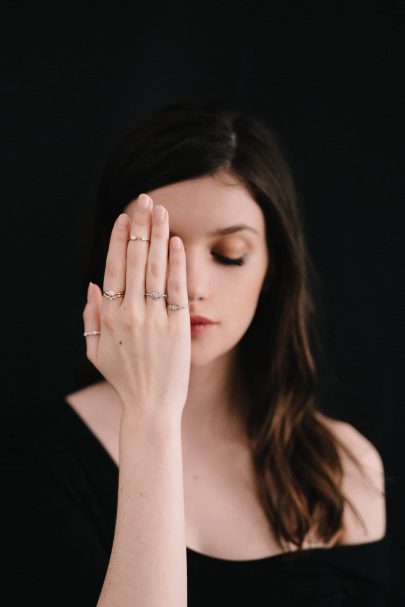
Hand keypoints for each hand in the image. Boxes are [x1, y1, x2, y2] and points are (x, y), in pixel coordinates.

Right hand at [83, 194, 190, 419]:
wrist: (151, 405)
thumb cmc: (123, 378)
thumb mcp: (95, 351)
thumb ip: (91, 317)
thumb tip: (93, 285)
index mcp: (110, 316)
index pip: (114, 268)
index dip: (118, 240)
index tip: (124, 217)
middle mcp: (132, 313)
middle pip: (136, 260)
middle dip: (140, 226)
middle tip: (145, 200)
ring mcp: (156, 318)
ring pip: (157, 268)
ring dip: (158, 236)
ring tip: (160, 211)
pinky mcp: (179, 326)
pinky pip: (178, 288)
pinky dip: (177, 263)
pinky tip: (176, 242)